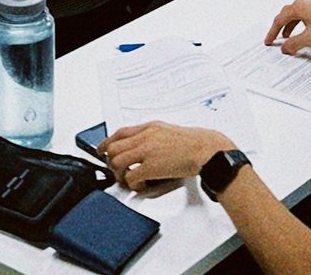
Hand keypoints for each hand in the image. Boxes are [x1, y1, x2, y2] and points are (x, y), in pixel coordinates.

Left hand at [100, 122, 233, 191]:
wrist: (207, 150)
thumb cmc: (194, 143)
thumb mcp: (169, 131)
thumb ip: (153, 136)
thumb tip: (142, 146)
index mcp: (150, 127)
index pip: (120, 132)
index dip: (107, 142)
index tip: (103, 150)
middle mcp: (145, 136)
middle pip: (114, 147)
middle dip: (111, 161)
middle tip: (117, 170)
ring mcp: (147, 151)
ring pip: (117, 161)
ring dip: (120, 173)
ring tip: (129, 179)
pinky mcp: (151, 166)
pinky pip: (130, 176)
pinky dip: (132, 183)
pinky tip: (141, 184)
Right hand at [264, 0, 310, 53]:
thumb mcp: (310, 38)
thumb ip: (295, 44)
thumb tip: (284, 48)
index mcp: (298, 8)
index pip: (279, 20)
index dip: (272, 32)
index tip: (269, 41)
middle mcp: (303, 4)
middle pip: (285, 15)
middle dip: (278, 28)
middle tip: (273, 38)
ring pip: (294, 16)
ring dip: (288, 26)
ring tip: (286, 37)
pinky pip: (302, 17)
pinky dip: (297, 25)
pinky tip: (302, 32)